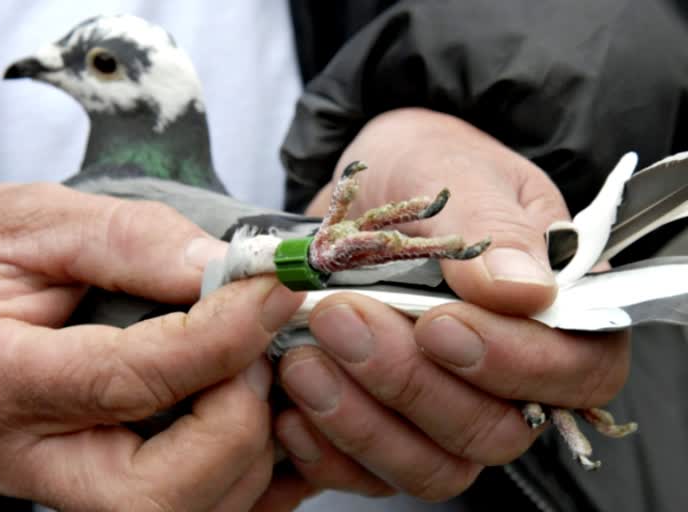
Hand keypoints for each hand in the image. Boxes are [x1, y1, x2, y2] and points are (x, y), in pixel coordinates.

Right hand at [0, 183, 305, 510]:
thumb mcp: (35, 220)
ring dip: (244, 449)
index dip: (221, 337)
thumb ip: (129, 240)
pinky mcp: (86, 485)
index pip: (126, 380)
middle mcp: (21, 454)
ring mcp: (54, 482)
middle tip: (257, 353)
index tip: (273, 292)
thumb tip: (223, 268)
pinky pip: (188, 509)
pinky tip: (249, 415)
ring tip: (251, 372)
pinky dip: (238, 472)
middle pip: (154, 492)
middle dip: (233, 423)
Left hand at [276, 109, 629, 499]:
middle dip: (413, 384)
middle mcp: (508, 374)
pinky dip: (329, 448)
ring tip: (301, 358)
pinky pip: (370, 470)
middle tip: (341, 318)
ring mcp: (446, 407)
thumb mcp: (458, 171)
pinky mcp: (389, 423)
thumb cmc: (427, 165)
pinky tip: (290, 407)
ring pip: (431, 464)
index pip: (575, 370)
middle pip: (495, 431)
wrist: (367, 182)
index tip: (437, 324)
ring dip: (363, 421)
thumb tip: (528, 293)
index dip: (514, 363)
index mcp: (554, 309)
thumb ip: (493, 231)